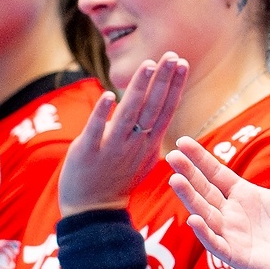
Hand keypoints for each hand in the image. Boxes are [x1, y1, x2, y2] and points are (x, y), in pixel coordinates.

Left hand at [58, 56, 187, 214]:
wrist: (93, 212)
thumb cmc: (117, 180)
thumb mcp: (141, 157)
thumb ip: (147, 131)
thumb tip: (155, 104)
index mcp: (149, 145)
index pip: (165, 110)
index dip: (174, 86)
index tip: (182, 63)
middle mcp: (134, 145)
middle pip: (153, 108)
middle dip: (164, 80)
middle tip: (173, 56)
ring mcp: (112, 149)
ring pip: (129, 115)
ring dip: (139, 89)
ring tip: (148, 65)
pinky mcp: (87, 152)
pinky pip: (96, 130)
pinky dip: (103, 113)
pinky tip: (110, 94)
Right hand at [167, 136, 269, 268]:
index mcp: (245, 195)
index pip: (216, 173)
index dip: (200, 158)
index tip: (183, 142)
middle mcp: (233, 213)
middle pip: (204, 190)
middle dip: (188, 174)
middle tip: (172, 156)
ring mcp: (233, 235)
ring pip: (205, 214)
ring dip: (189, 198)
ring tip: (176, 180)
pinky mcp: (237, 256)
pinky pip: (216, 244)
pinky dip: (205, 233)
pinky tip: (194, 218)